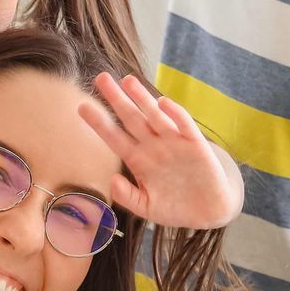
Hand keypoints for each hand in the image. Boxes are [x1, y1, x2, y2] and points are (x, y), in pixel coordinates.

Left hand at [82, 73, 243, 229]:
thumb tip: (112, 180)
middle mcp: (153, 146)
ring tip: (128, 80)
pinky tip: (163, 103)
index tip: (81, 107)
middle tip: (100, 78)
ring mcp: (174, 142)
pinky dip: (175, 114)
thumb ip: (127, 196)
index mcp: (137, 159)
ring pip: (155, 116)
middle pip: (131, 118)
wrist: (207, 212)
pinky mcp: (196, 144)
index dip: (99, 122)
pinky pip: (184, 125)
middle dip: (116, 98)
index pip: (114, 136)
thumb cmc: (174, 207)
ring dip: (142, 98)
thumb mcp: (146, 207)